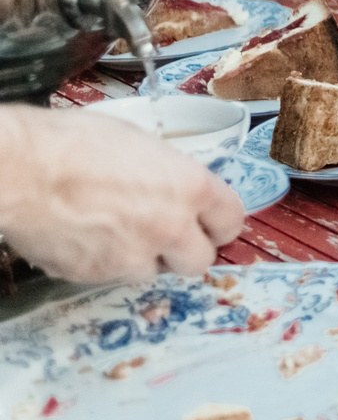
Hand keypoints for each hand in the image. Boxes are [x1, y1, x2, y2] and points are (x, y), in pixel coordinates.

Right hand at [0, 107, 246, 281]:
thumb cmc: (77, 143)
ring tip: (117, 230)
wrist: (22, 171)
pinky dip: (104, 263)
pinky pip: (111, 276)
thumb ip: (170, 175)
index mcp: (190, 188)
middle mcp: (170, 228)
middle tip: (168, 235)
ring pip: (154, 272)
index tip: (211, 222)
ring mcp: (132, 258)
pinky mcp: (94, 276)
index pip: (232, 221)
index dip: (220, 223)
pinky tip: (86, 237)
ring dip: (143, 258)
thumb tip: (175, 188)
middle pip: (201, 260)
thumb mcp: (143, 144)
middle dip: (187, 250)